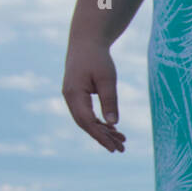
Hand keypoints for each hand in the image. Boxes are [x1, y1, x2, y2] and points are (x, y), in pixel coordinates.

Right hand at [62, 38, 126, 152]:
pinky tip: (114, 129)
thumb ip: (109, 100)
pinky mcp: (77, 95)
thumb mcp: (107, 79)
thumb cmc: (97, 58)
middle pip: (86, 124)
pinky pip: (88, 114)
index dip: (100, 136)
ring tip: (122, 142)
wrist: (86, 41)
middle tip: (121, 149)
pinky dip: (100, 122)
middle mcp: (70, 97)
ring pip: (87, 120)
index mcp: (74, 94)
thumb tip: (113, 123)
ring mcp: (72, 97)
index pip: (86, 121)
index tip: (113, 148)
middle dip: (103, 138)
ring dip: (103, 132)